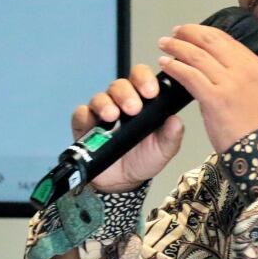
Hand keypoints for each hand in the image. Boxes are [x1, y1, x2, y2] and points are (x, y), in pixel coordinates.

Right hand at [69, 64, 184, 192]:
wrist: (123, 180)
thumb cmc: (144, 157)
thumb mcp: (164, 149)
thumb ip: (172, 135)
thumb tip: (176, 120)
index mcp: (143, 100)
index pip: (142, 78)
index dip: (146, 79)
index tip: (152, 92)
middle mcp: (121, 101)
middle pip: (120, 85)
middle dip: (127, 94)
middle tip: (134, 108)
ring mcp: (101, 111)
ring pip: (101, 96)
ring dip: (106, 103)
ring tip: (113, 116)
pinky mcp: (85, 124)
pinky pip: (81, 113)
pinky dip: (85, 115)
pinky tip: (93, 122)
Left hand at [158, 23, 257, 152]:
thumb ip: (240, 78)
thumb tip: (215, 71)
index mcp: (256, 67)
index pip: (227, 40)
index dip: (205, 32)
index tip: (191, 31)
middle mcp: (245, 70)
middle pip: (211, 41)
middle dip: (189, 33)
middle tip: (175, 33)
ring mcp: (230, 83)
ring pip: (197, 55)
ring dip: (177, 47)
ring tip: (165, 45)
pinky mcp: (215, 98)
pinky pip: (190, 75)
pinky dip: (175, 67)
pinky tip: (165, 64)